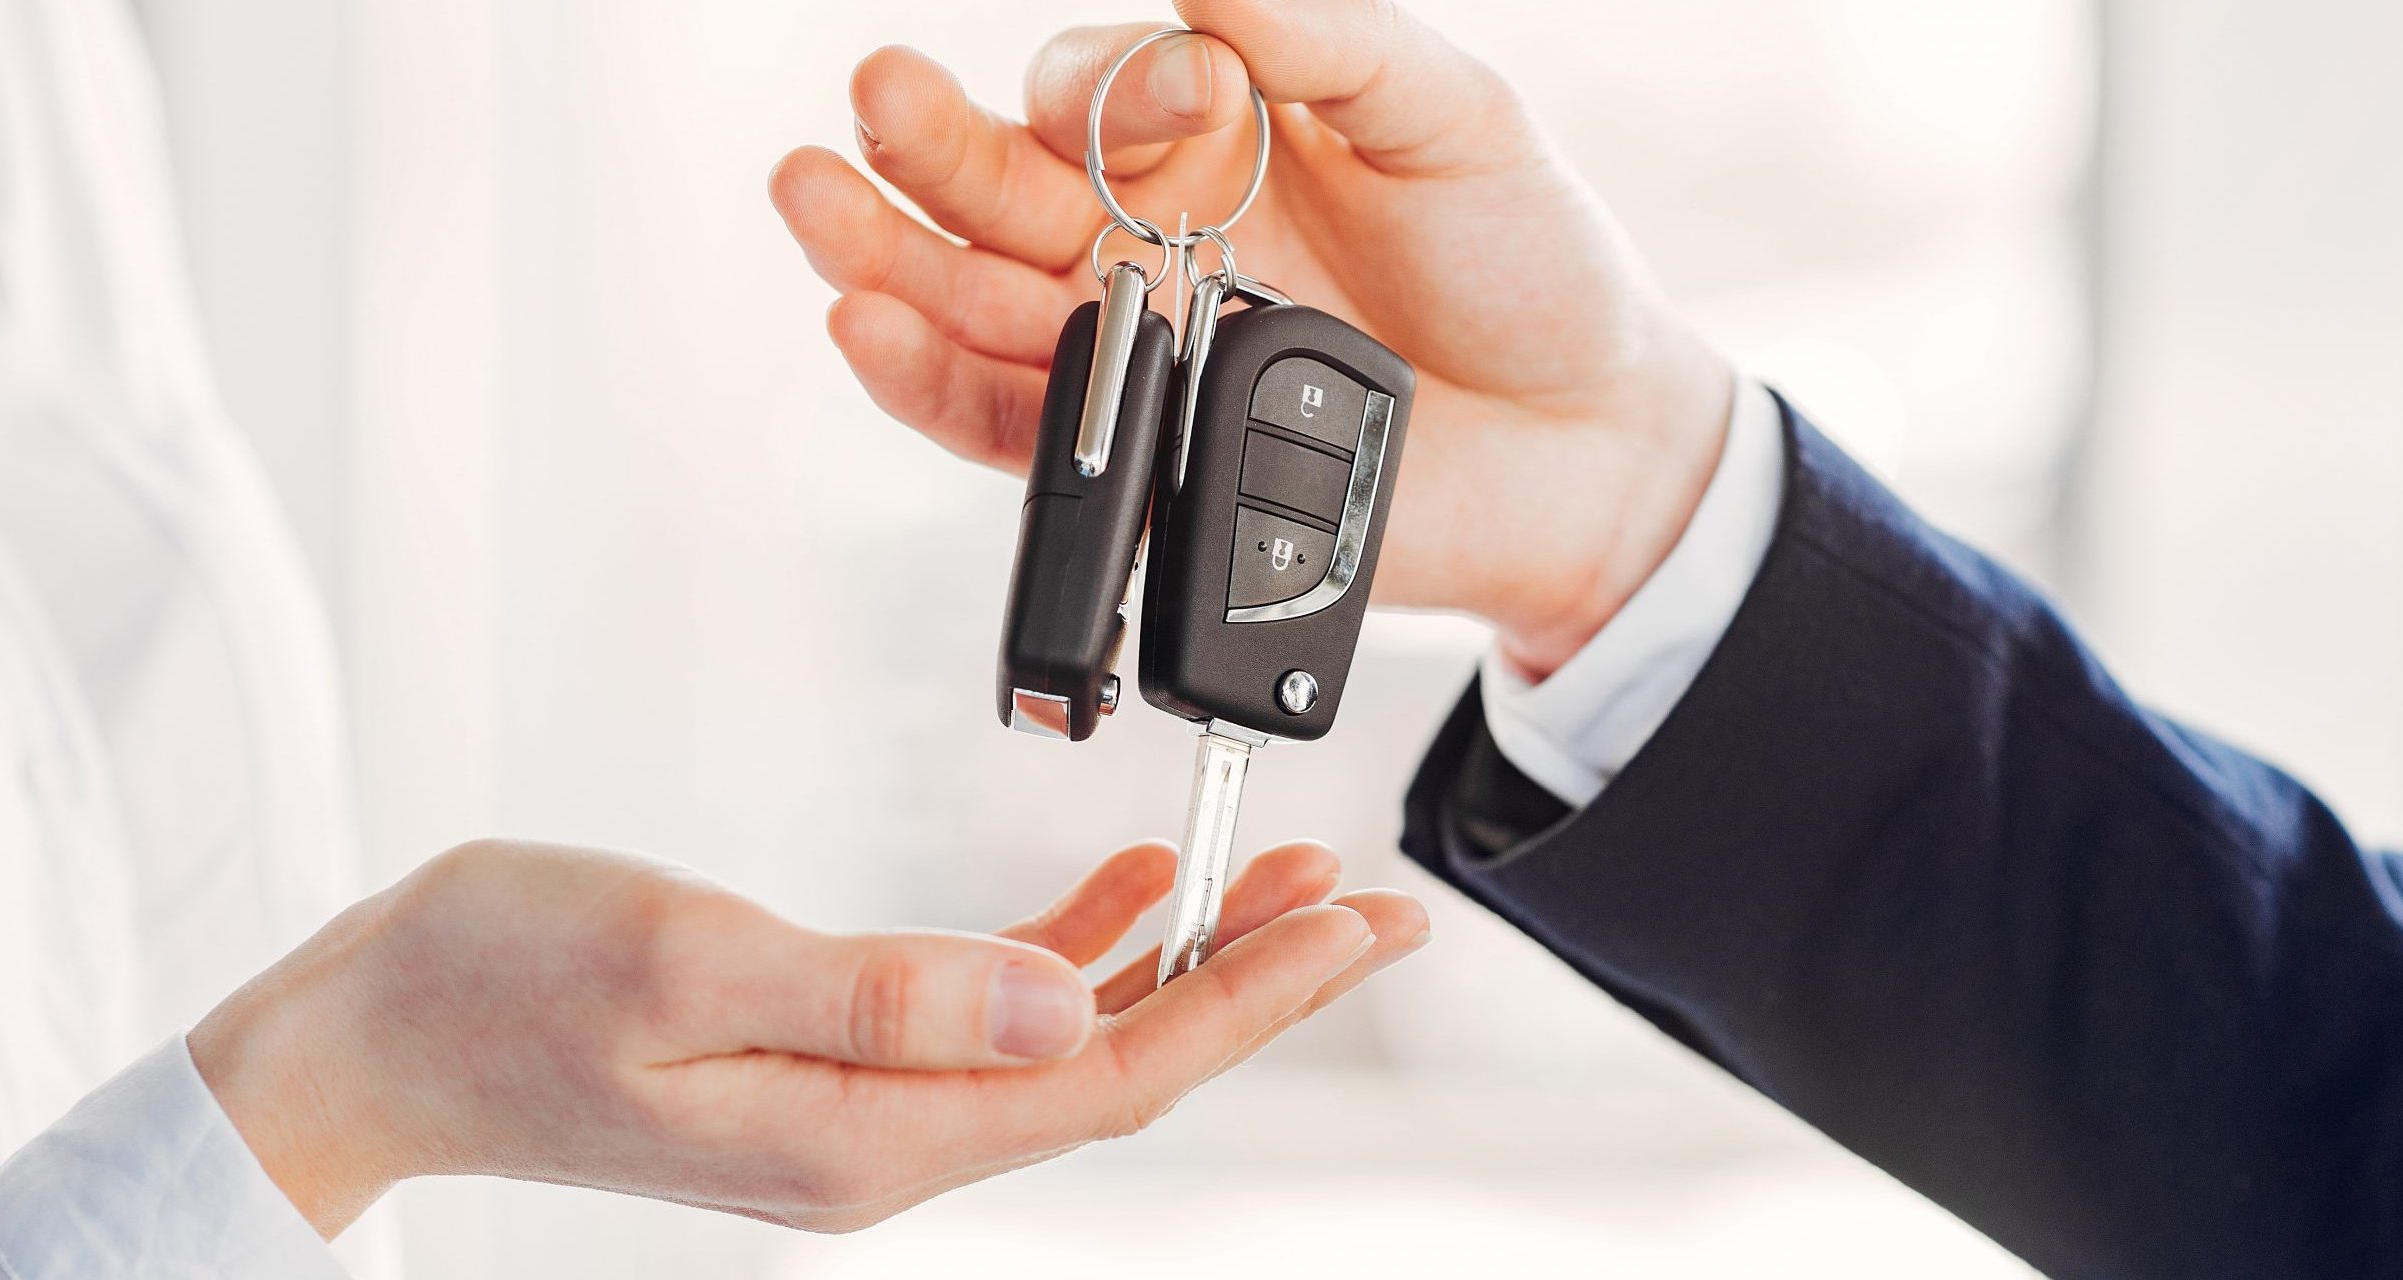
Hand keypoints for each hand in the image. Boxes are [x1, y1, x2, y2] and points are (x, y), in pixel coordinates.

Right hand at [189, 837, 1423, 1235]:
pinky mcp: (830, 1061)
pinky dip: (1075, 950)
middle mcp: (885, 1143)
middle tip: (1378, 903)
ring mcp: (860, 1109)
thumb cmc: (499, 981)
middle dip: (1259, 983)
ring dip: (1183, 962)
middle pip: (1120, 1066)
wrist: (371, 1034)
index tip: (1360, 925)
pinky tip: (1128, 897)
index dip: (1251, 999)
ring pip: (1072, 1039)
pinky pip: (994, 1015)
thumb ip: (887, 993)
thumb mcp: (687, 960)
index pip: (1111, 1074)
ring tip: (1288, 881)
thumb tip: (1068, 1004)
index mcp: (868, 1135)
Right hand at [769, 0, 1737, 675]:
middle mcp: (1145, 241)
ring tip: (815, 207)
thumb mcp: (1450, 120)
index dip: (1107, 88)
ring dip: (886, 258)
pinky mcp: (1133, 465)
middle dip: (926, 146)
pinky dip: (930, 384)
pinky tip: (872, 330)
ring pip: (972, 303)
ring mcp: (1132, 354)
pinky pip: (1008, 427)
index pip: (1095, 90)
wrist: (1587, 451)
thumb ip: (1328, 40)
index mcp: (1207, 141)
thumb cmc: (1530, 266)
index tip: (1190, 104)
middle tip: (874, 100)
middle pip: (995, 187)